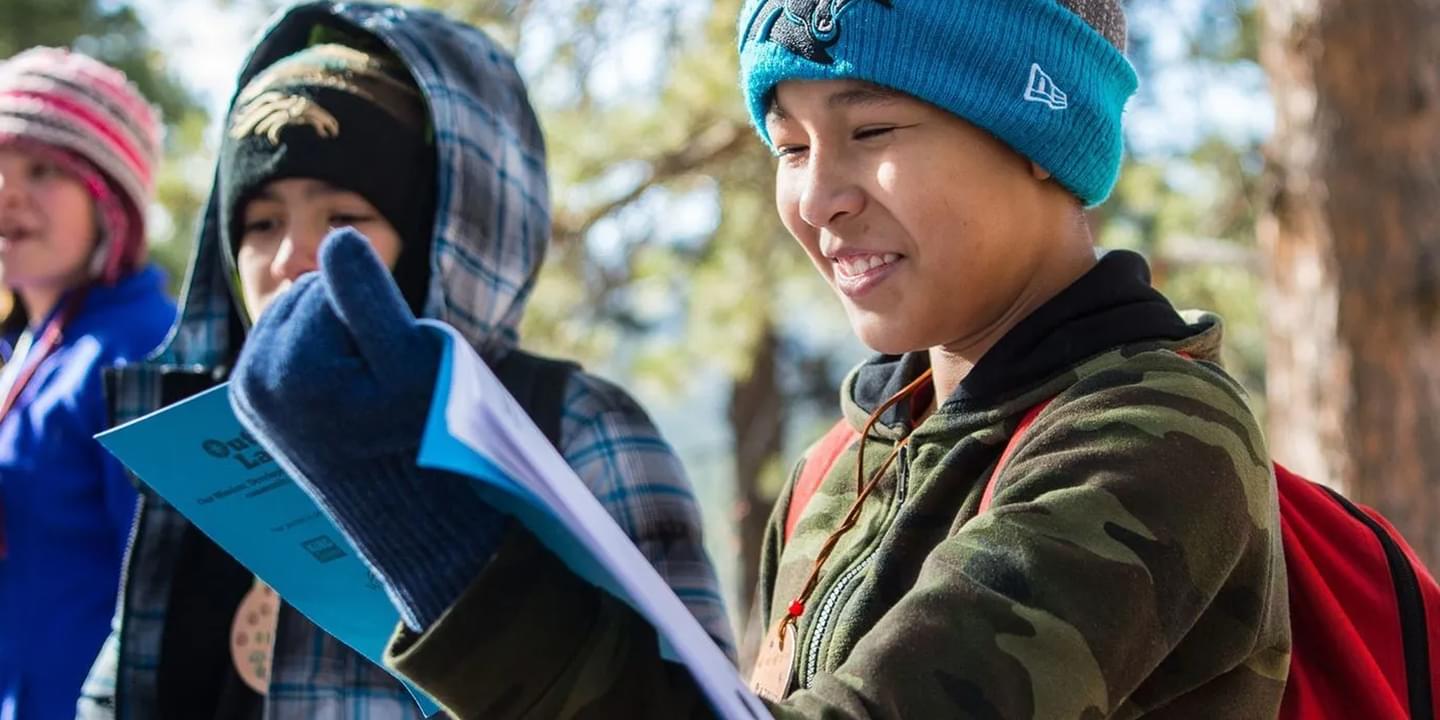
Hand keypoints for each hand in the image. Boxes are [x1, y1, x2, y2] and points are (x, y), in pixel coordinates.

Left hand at [230, 227, 439, 464]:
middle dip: (348, 321)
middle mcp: (254, 378)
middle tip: (378, 379)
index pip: (336, 283)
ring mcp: (247, 392)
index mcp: (291, 366)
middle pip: (308, 298)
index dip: (377, 312)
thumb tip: (336, 235)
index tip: (390, 365)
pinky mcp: (249, 402)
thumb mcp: (409, 361)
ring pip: (296, 317)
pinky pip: (283, 344)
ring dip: (333, 337)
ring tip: (360, 389)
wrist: (405, 511)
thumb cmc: (421, 434)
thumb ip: (369, 296)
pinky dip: (314, 355)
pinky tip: (338, 391)